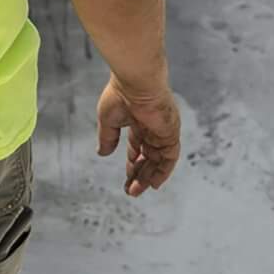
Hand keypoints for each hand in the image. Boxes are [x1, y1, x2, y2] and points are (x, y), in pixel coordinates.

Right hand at [96, 76, 180, 196]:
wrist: (135, 83)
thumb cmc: (120, 94)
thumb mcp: (108, 121)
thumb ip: (107, 138)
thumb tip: (102, 154)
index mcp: (138, 120)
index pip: (138, 146)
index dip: (133, 162)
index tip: (127, 177)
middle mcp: (152, 127)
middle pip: (149, 156)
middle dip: (140, 174)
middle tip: (131, 190)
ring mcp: (163, 130)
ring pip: (159, 160)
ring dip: (149, 176)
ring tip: (137, 190)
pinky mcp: (171, 133)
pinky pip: (170, 157)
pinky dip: (163, 171)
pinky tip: (153, 183)